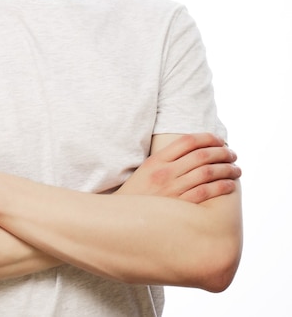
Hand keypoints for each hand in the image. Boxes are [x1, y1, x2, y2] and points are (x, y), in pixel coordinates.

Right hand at [118, 133, 240, 203]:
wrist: (123, 221)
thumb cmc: (139, 196)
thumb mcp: (146, 171)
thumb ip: (166, 161)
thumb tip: (194, 152)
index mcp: (156, 161)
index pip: (188, 141)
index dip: (208, 138)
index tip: (220, 140)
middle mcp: (165, 172)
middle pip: (201, 155)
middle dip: (222, 153)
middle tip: (233, 155)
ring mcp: (172, 189)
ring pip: (207, 173)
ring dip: (226, 169)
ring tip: (236, 169)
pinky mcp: (180, 207)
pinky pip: (206, 192)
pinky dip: (222, 186)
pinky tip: (230, 185)